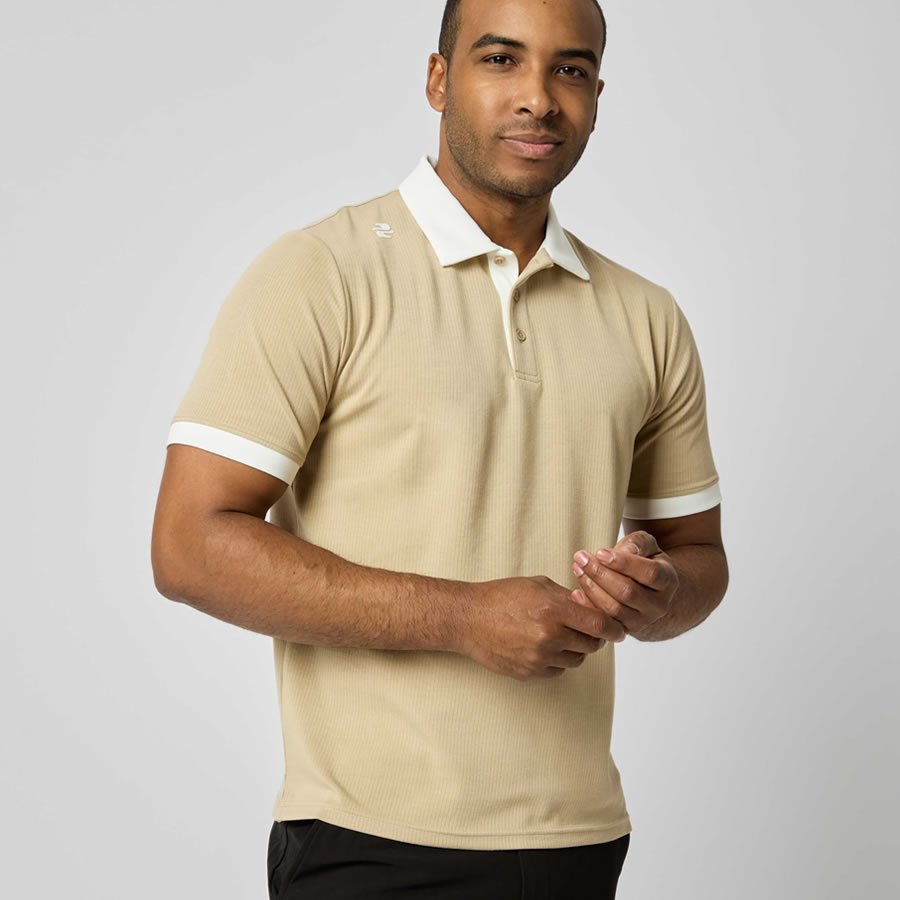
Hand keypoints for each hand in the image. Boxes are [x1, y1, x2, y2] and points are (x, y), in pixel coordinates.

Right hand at [460, 575, 626, 681]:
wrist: (468, 618)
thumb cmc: (501, 596)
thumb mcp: (538, 585)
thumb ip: (567, 597)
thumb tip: (592, 606)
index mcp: (553, 609)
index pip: (599, 624)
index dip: (613, 628)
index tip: (618, 630)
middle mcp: (549, 636)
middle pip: (591, 644)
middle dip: (594, 637)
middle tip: (589, 630)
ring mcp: (539, 657)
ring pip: (576, 659)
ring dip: (576, 649)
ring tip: (561, 636)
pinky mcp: (530, 672)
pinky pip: (558, 670)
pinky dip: (558, 660)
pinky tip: (545, 646)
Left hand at [570, 531, 678, 639]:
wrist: (650, 592)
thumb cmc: (645, 562)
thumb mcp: (647, 546)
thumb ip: (638, 543)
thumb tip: (623, 551)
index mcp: (668, 581)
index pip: (649, 573)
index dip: (624, 563)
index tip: (600, 552)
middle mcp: (659, 605)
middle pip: (627, 592)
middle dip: (600, 573)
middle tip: (581, 558)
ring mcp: (642, 621)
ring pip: (614, 608)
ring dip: (591, 588)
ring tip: (578, 569)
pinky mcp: (624, 630)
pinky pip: (604, 622)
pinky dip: (588, 607)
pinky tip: (576, 592)